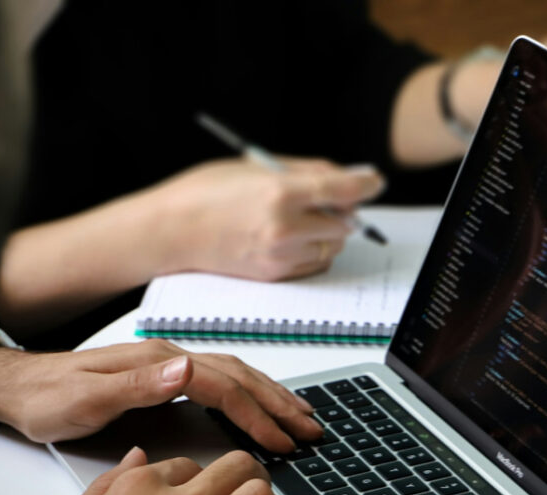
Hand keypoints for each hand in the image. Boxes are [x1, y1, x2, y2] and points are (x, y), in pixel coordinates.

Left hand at [0, 339, 322, 450]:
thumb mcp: (88, 398)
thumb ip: (138, 386)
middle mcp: (169, 360)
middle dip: (278, 403)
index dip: (256, 414)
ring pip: (235, 377)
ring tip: (299, 417)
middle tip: (311, 429)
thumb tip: (187, 370)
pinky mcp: (164, 379)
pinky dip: (248, 395)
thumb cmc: (49, 398)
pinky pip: (220, 383)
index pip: (223, 387)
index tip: (281, 440)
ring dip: (271, 397)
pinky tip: (257, 408)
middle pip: (240, 376)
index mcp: (158, 364)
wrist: (18, 387)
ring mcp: (169, 368)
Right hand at [143, 157, 385, 280]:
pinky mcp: (275, 276)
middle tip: (325, 198)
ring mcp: (280, 257)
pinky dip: (312, 252)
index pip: (344, 191)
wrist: (172, 232)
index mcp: (280, 193)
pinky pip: (314, 265)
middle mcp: (284, 229)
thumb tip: (345, 176)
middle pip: (345, 223)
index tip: (374, 181)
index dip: (366, 184)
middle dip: (342, 210)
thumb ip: (304, 171)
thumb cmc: (207, 192)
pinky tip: (288, 238)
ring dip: (327, 233)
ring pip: (331, 247)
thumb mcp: (255, 166)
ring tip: (299, 218)